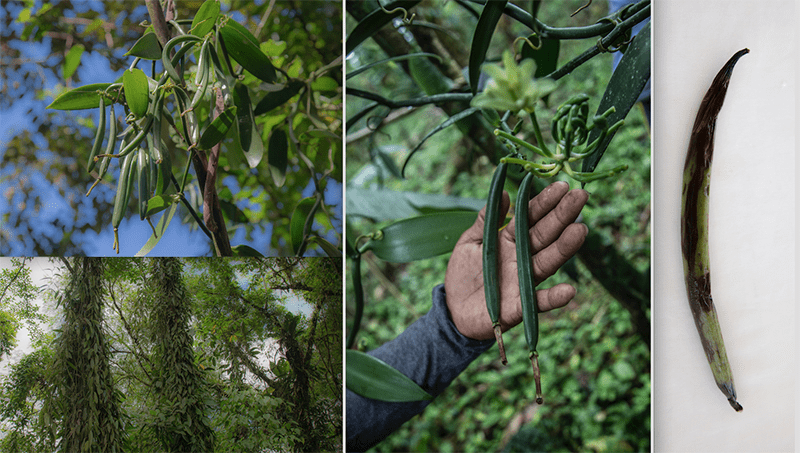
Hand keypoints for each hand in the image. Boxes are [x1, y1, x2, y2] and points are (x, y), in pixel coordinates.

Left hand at [444, 181, 588, 339]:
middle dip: (563, 216)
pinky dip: (554, 298)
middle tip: (581, 196)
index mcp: (509, 239)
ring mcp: (523, 280)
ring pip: (547, 262)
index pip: (530, 217)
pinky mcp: (520, 306)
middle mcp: (522, 258)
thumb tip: (503, 193)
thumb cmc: (463, 273)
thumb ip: (485, 220)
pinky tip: (569, 290)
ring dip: (564, 248)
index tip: (562, 186)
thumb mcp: (470, 242)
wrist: (454, 311)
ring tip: (580, 231)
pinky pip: (540, 302)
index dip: (545, 202)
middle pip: (545, 234)